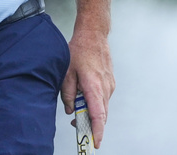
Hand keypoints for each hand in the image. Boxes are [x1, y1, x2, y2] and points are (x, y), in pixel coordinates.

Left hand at [61, 28, 114, 149]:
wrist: (94, 35)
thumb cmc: (79, 50)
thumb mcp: (67, 72)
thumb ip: (67, 93)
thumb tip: (70, 109)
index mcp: (94, 86)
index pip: (98, 115)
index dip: (97, 131)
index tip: (95, 142)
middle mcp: (105, 88)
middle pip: (101, 115)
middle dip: (91, 124)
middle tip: (76, 125)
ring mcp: (110, 85)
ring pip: (102, 107)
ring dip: (92, 112)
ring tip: (77, 107)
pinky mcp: (110, 82)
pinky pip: (103, 98)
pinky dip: (95, 102)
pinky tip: (84, 95)